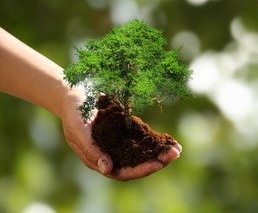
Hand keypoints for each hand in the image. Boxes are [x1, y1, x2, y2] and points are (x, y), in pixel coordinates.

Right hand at [61, 88, 181, 180]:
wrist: (77, 92)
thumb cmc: (74, 111)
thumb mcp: (78, 129)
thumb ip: (91, 149)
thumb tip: (108, 169)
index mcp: (98, 159)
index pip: (121, 172)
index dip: (139, 170)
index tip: (157, 165)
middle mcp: (112, 154)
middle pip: (136, 164)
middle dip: (156, 161)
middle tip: (174, 155)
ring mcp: (121, 143)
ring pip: (143, 153)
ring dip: (160, 153)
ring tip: (177, 149)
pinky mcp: (127, 132)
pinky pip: (144, 139)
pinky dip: (157, 141)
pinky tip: (171, 140)